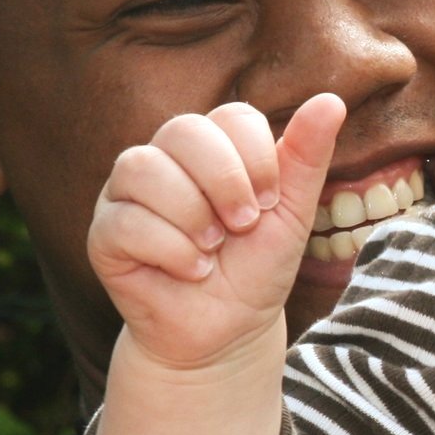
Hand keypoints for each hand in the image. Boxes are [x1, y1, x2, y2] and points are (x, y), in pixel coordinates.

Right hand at [87, 96, 344, 372]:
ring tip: (213, 249)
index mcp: (213, 147)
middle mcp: (165, 159)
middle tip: (243, 225)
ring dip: (192, 215)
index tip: (271, 202)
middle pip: (183, 130)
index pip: (231, 116)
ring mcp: (127, 194)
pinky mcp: (103, 233)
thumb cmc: (256, 269)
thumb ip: (308, 157)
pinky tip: (192, 271)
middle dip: (225, 181)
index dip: (257, 158)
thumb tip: (331, 100)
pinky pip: (125, 221)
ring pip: (143, 168)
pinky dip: (170, 249)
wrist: (227, 334)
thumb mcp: (292, 214)